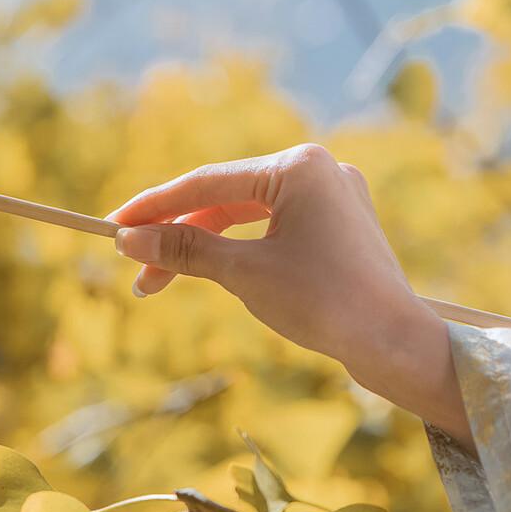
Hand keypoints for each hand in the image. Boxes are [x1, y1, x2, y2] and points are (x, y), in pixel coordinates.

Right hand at [110, 144, 472, 446]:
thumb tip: (128, 239)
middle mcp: (318, 169)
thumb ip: (183, 248)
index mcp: (298, 166)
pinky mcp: (338, 225)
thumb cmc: (324, 302)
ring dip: (202, 247)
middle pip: (223, 199)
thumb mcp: (243, 273)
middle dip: (176, 236)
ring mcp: (331, 196)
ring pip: (244, 216)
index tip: (113, 228)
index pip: (206, 183)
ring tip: (160, 283)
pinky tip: (209, 273)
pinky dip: (236, 250)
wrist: (397, 345)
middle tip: (136, 269)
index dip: (154, 207)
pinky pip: (271, 229)